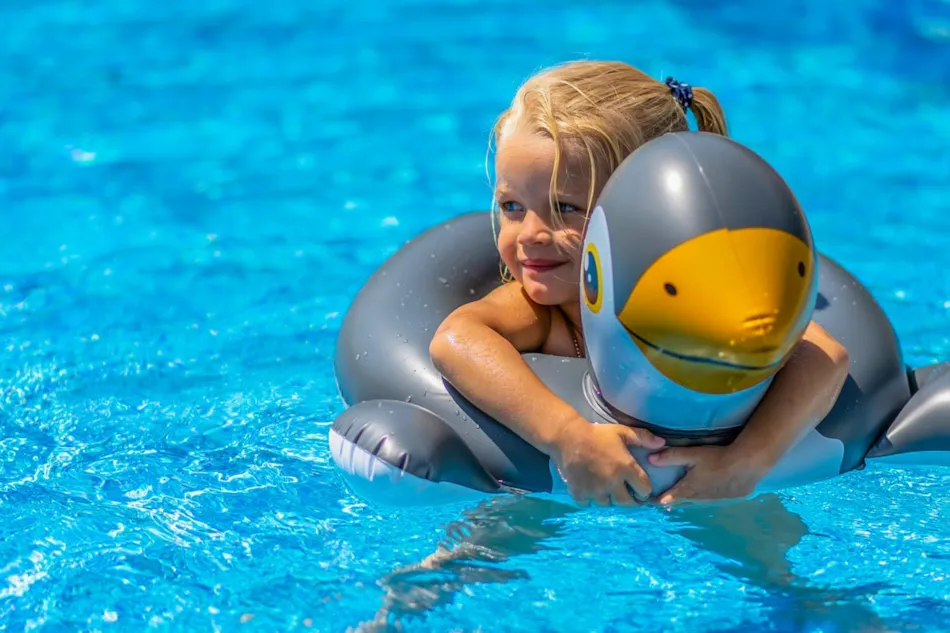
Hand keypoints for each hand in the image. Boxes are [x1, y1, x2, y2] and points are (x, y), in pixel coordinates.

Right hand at [551, 421, 664, 506]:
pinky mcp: (579, 493)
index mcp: (626, 468)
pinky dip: (590, 499)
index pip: (644, 490)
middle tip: (626, 494)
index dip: (644, 490)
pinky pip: (588, 504)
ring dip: (609, 498)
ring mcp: (595, 490)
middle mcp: (612, 483)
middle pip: (627, 503)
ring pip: (607, 504)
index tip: (640, 487)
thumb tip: (662, 443)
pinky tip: (590, 489)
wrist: (567, 437)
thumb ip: (643, 438)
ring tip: (607, 489)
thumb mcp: (622, 432)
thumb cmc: (597, 434)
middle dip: (629, 500)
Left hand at [647, 445, 768, 506]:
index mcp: (688, 490)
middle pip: (681, 503)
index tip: (647, 502)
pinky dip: (704, 497)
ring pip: (696, 502)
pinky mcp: (727, 499)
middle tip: (660, 500)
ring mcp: (714, 501)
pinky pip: (710, 500)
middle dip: (671, 501)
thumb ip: (670, 456)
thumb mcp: (691, 455)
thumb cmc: (716, 459)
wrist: (746, 466)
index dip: (656, 501)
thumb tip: (650, 459)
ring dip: (689, 500)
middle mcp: (699, 499)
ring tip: (681, 496)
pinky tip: (707, 491)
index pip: (667, 499)